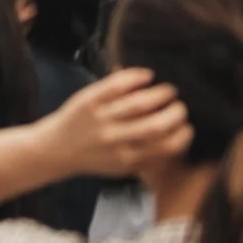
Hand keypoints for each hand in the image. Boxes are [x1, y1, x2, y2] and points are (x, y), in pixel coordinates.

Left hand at [44, 68, 193, 179]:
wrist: (55, 150)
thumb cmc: (95, 158)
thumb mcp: (121, 167)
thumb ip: (148, 157)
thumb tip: (180, 139)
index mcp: (127, 160)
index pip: (165, 147)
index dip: (183, 135)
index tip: (187, 127)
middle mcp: (115, 141)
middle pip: (155, 125)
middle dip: (176, 113)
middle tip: (180, 106)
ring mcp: (101, 119)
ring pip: (138, 103)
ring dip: (160, 94)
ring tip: (168, 90)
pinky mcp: (90, 100)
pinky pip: (116, 84)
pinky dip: (135, 76)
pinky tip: (148, 75)